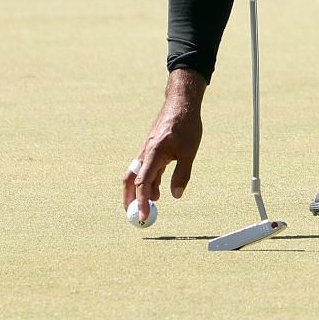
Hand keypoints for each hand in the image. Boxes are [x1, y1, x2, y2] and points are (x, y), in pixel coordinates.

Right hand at [123, 69, 207, 218]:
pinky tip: (156, 190)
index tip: (144, 216)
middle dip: (130, 199)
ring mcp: (147, 151)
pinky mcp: (152, 149)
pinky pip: (146, 169)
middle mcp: (145, 153)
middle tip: (134, 215)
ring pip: (138, 175)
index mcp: (153, 154)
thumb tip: (176, 195)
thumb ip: (182, 173)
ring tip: (150, 206)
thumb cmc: (186, 125)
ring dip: (141, 191)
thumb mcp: (189, 151)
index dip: (141, 202)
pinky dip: (148, 181)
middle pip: (131, 180)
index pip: (143, 183)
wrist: (181, 103)